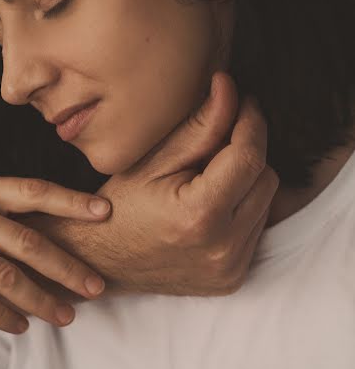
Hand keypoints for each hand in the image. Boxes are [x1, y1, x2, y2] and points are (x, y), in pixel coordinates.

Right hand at [0, 172, 111, 333]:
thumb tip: (39, 213)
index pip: (34, 191)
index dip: (71, 202)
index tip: (105, 212)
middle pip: (29, 242)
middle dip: (66, 267)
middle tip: (96, 287)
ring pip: (6, 277)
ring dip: (40, 300)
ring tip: (64, 316)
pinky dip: (1, 315)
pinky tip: (20, 326)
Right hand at [21, 72, 278, 297]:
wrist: (101, 261)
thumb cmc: (119, 206)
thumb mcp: (153, 161)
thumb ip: (199, 127)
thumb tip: (230, 89)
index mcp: (200, 216)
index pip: (249, 157)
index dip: (252, 123)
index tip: (246, 103)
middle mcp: (222, 249)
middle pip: (265, 179)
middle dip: (246, 153)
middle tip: (214, 146)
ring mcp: (229, 269)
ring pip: (267, 203)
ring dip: (246, 182)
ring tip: (207, 180)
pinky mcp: (232, 278)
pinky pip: (257, 229)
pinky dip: (242, 210)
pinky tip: (212, 206)